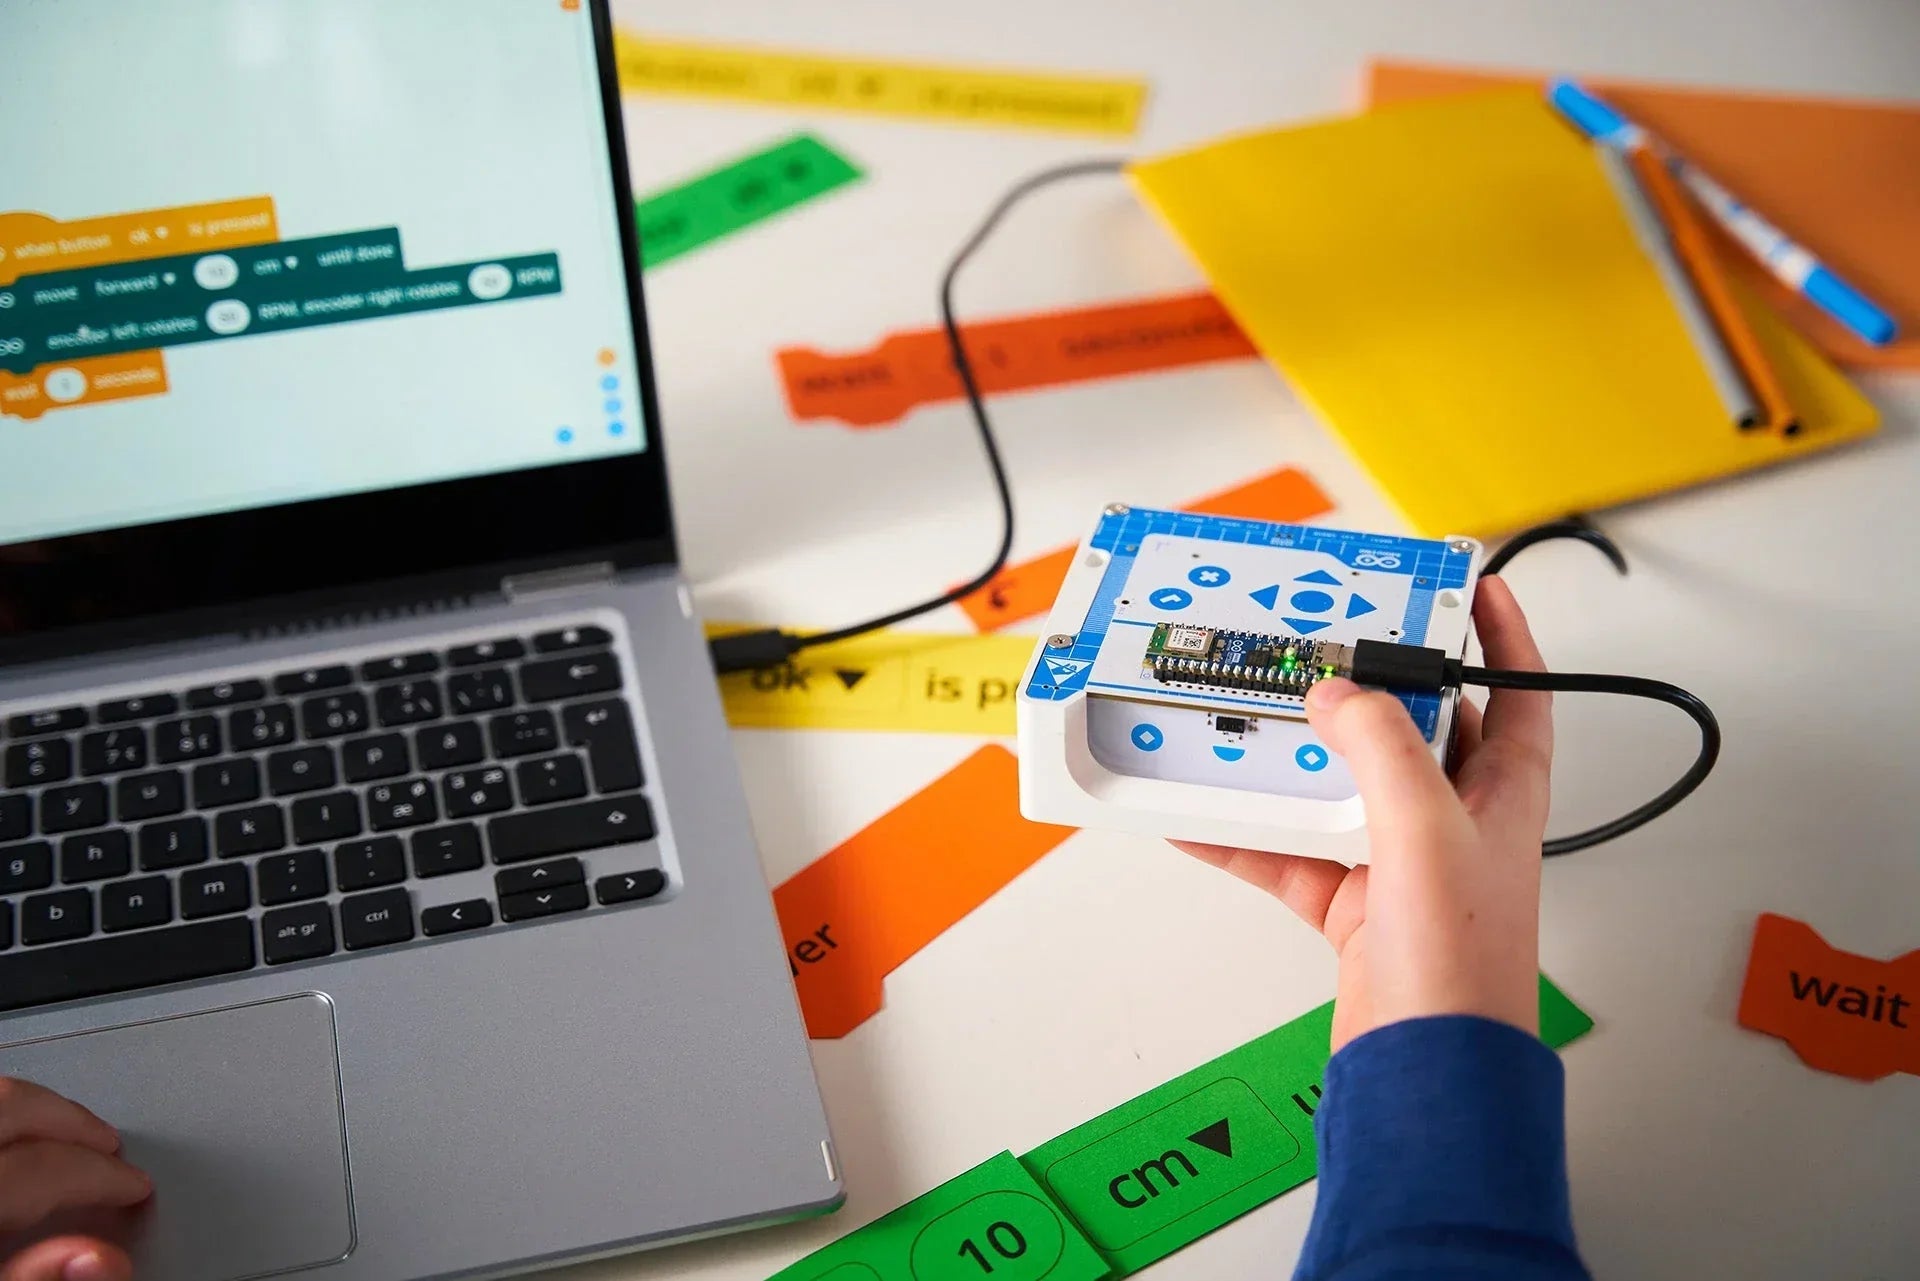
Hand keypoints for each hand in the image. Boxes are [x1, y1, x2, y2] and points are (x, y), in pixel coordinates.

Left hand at [0, 1078, 148, 1280]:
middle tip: (112, 1150)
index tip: (135, 1188)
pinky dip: (7, 1114)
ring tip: (73, 1132)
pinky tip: (19, 1133)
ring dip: (41, 1109)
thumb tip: (103, 1259)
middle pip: (17, 1110)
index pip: (49, 1167)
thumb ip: (35, 1275)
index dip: (105, 1176)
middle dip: (77, 1126)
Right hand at [1174, 576, 1552, 1052]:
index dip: (1501, 631)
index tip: (1465, 582)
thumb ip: (1380, 749)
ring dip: (1288, 755)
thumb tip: (1339, 692)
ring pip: (1336, 783)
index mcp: (1502, 791)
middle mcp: (1456, 818)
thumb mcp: (1425, 832)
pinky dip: (1242, 831)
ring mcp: (1399, 860)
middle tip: (1316, 640)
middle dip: (1362, 684)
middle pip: (1409, 726)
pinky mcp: (1350, 901)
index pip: (1517, 688)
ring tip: (1243, 716)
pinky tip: (1197, 813)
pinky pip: (1287, 848)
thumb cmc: (1462, 968)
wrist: (1425, 1070)